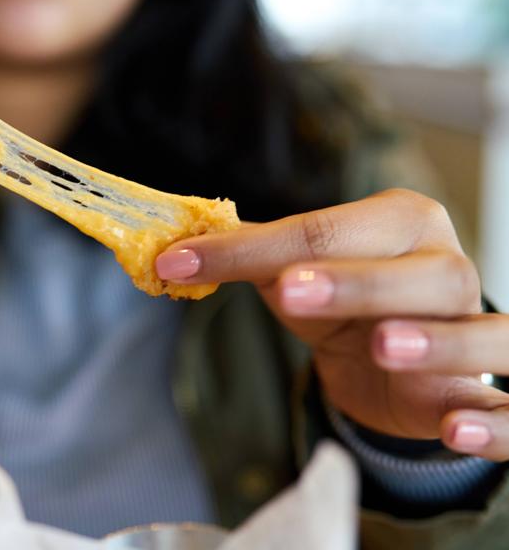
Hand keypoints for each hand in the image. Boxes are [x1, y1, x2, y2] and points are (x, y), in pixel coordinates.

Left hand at [156, 188, 508, 460]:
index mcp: (399, 223)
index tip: (179, 263)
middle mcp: (448, 269)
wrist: (394, 357)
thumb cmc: (343, 302)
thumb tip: (174, 249)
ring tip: (382, 345)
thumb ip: (247, 257)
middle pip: (415, 275)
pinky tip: (457, 427)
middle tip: (292, 293)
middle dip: (353, 283)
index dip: (249, 250)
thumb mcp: (294, 273)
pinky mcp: (485, 394)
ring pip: (482, 333)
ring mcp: (478, 330)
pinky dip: (496, 421)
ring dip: (435, 342)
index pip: (325, 230)